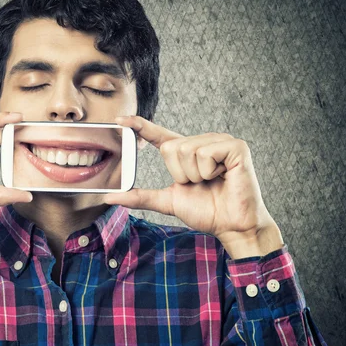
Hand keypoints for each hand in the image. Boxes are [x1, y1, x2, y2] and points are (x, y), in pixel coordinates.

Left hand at [103, 116, 282, 257]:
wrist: (232, 226)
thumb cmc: (207, 212)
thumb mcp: (168, 201)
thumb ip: (140, 196)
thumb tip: (110, 197)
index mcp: (186, 152)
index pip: (159, 135)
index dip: (140, 126)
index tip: (120, 119)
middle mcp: (202, 142)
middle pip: (171, 147)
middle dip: (181, 174)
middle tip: (199, 184)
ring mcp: (220, 142)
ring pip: (187, 149)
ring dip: (196, 175)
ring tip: (213, 181)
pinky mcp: (235, 146)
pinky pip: (206, 153)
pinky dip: (210, 171)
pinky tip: (224, 176)